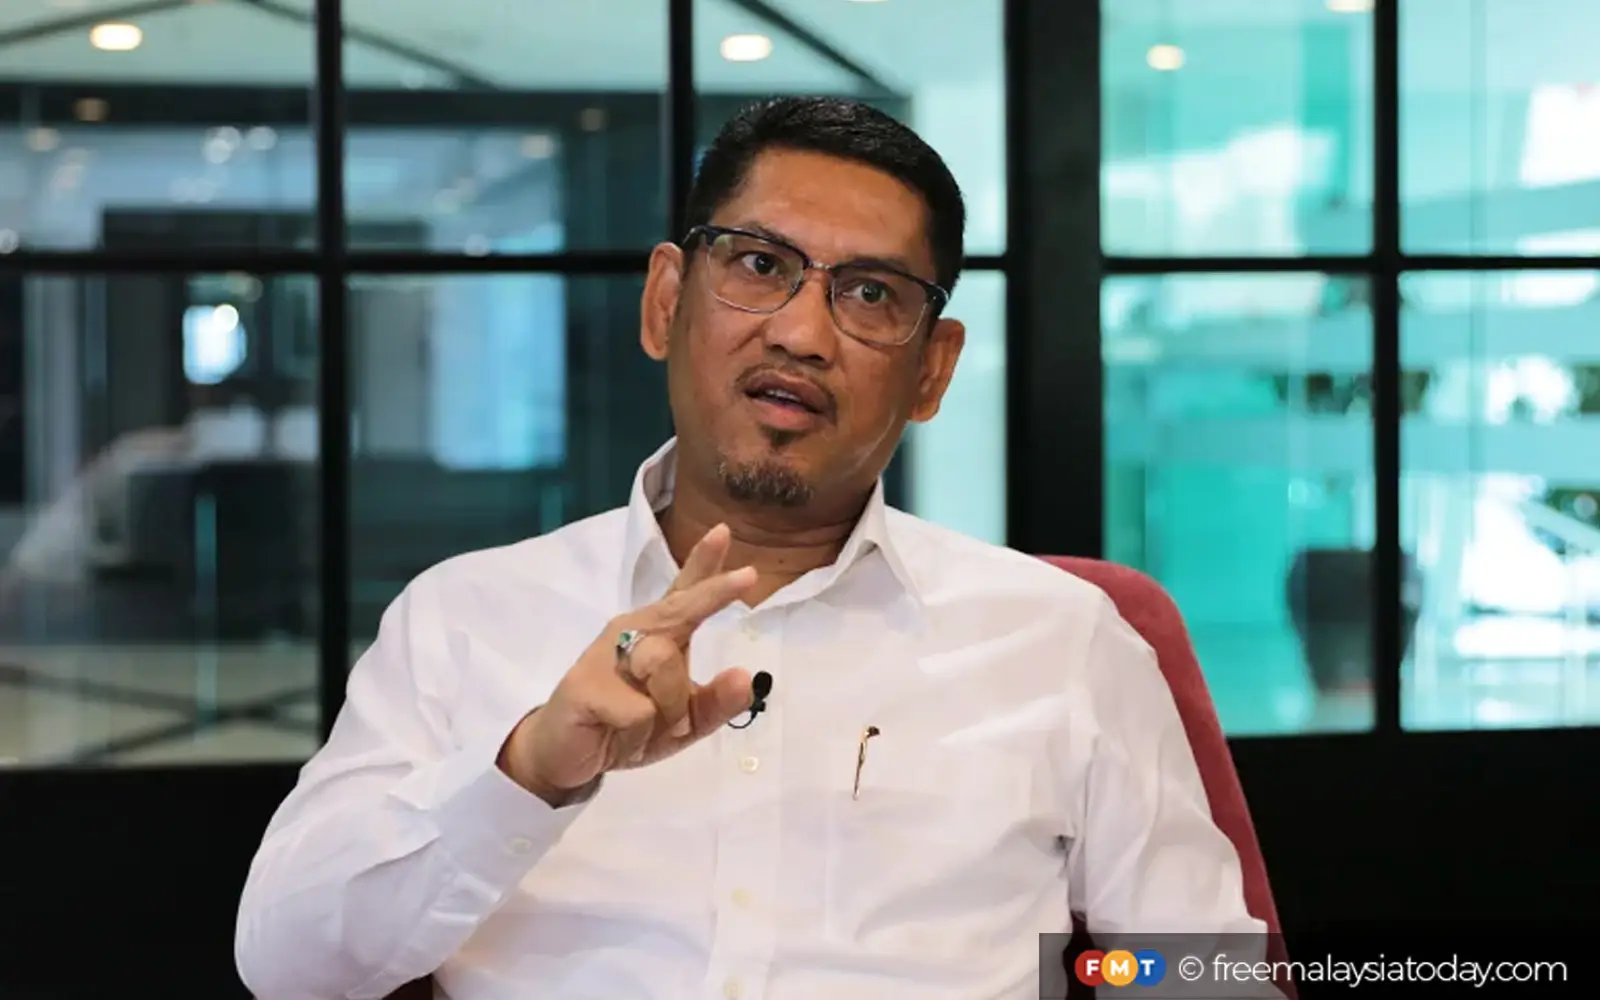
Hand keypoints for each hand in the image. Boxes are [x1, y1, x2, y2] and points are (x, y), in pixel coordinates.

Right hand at [499, 523, 757, 803]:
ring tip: (646, 728)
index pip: (682, 593)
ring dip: (669, 708)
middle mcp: (631, 633)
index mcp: (656, 634)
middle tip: (749, 576)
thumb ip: (715, 703)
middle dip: (712, 593)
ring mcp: (605, 656)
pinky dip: (640, 734)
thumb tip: (745, 677)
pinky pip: (639, 709)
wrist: (565, 757)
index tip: (723, 532)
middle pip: (679, 609)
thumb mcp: (683, 723)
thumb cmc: (627, 728)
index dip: (703, 563)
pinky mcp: (585, 685)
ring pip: (664, 665)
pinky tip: (617, 735)